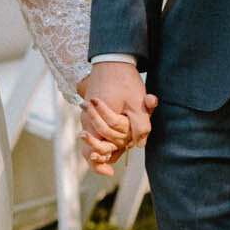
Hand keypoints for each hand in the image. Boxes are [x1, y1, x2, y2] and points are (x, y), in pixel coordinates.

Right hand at [83, 60, 157, 175]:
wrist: (112, 57)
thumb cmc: (124, 81)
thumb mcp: (137, 104)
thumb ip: (140, 126)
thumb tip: (140, 144)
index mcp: (96, 122)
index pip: (92, 151)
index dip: (99, 164)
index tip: (109, 172)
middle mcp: (88, 120)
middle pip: (94, 146)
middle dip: (107, 153)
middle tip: (115, 159)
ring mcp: (89, 113)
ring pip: (97, 135)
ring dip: (112, 139)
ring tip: (119, 146)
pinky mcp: (93, 107)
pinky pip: (98, 124)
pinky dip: (107, 129)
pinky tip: (118, 128)